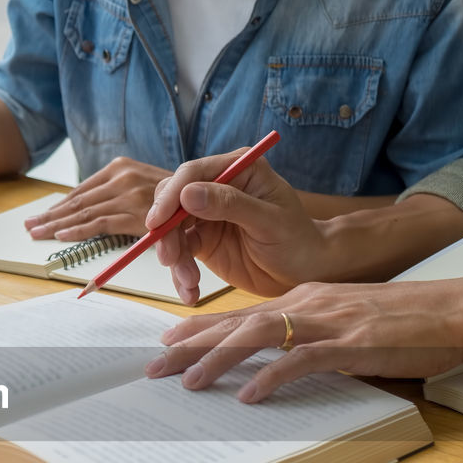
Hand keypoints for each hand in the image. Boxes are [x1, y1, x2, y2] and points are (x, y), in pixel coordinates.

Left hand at [23, 157, 169, 240]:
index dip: (57, 206)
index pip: (81, 191)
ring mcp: (129, 195)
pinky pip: (100, 224)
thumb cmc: (173, 200)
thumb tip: (81, 211)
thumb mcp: (143, 189)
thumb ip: (116, 196)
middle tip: (28, 227)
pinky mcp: (137, 214)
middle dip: (50, 216)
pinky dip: (78, 230)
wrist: (209, 195)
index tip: (38, 218)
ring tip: (35, 232)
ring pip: (84, 212)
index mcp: (120, 168)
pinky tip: (60, 235)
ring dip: (55, 224)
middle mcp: (123, 178)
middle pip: (78, 202)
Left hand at [144, 279, 462, 401]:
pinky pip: (302, 360)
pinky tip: (249, 395)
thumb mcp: (346, 322)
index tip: (167, 342)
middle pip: (235, 323)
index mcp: (305, 299)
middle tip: (153, 366)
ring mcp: (329, 323)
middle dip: (191, 344)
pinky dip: (272, 377)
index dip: (200, 329)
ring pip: (258, 337)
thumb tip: (275, 362)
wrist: (457, 311)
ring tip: (188, 382)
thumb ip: (310, 336)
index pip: (241, 314)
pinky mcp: (352, 344)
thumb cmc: (405, 322)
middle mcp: (309, 305)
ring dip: (218, 360)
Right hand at [146, 149, 332, 303]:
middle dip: (166, 231)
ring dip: (174, 257)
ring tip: (189, 282)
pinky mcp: (202, 241)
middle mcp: (217, 187)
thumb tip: (188, 195)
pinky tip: (191, 293)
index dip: (170, 196)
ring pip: (171, 230)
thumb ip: (230, 204)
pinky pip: (179, 254)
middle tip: (169, 259)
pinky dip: (180, 274)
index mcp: (237, 169)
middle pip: (172, 200)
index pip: (192, 174)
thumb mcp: (269, 221)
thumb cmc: (297, 240)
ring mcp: (206, 215)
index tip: (157, 222)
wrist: (305, 271)